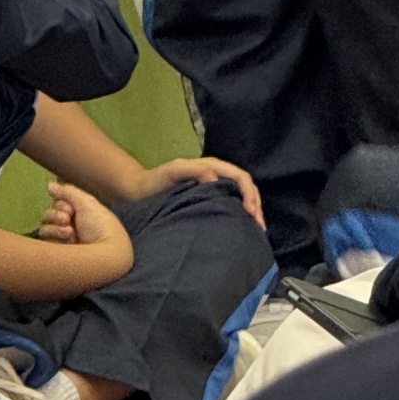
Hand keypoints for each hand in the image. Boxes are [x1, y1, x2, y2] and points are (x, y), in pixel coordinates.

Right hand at [38, 180, 127, 251]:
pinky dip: (54, 235)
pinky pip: (45, 239)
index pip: (59, 202)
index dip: (62, 203)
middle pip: (49, 213)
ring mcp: (64, 240)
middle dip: (56, 214)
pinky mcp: (58, 252)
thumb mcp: (87, 203)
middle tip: (68, 218)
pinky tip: (68, 238)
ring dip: (55, 226)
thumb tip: (50, 185)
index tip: (71, 208)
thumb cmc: (100, 226)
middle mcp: (71, 225)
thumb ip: (68, 192)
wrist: (105, 254)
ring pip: (45, 226)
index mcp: (80, 212)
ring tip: (69, 230)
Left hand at [136, 156, 264, 229]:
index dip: (249, 193)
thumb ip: (193, 171)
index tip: (251, 212)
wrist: (138, 192)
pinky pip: (229, 208)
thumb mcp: (173, 171)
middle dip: (256, 206)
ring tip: (256, 232)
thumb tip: (215, 179)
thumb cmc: (155, 181)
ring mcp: (213, 191)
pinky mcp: (207, 204)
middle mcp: (217, 177)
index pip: (240, 177)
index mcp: (212, 167)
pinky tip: (241, 232)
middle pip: (245, 189)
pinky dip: (239, 219)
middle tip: (260, 227)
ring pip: (240, 199)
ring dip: (251, 213)